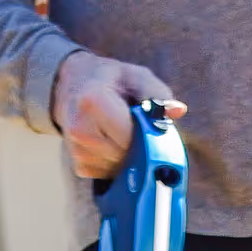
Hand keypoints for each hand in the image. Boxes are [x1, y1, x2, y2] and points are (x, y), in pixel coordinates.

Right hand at [51, 50, 185, 181]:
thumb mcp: (136, 76)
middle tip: (136, 126)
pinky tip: (112, 142)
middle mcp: (80, 131)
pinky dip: (119, 162)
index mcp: (93, 103)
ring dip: (130, 155)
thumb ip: (158, 94)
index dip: (146, 133)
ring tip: (121, 131)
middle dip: (140, 145)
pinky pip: (113, 174)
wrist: (74, 86)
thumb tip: (178, 111)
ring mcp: (78, 152)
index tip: (149, 123)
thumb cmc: (111, 80)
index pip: (131, 136)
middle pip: (128, 155)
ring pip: (122, 168)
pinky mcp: (81, 168)